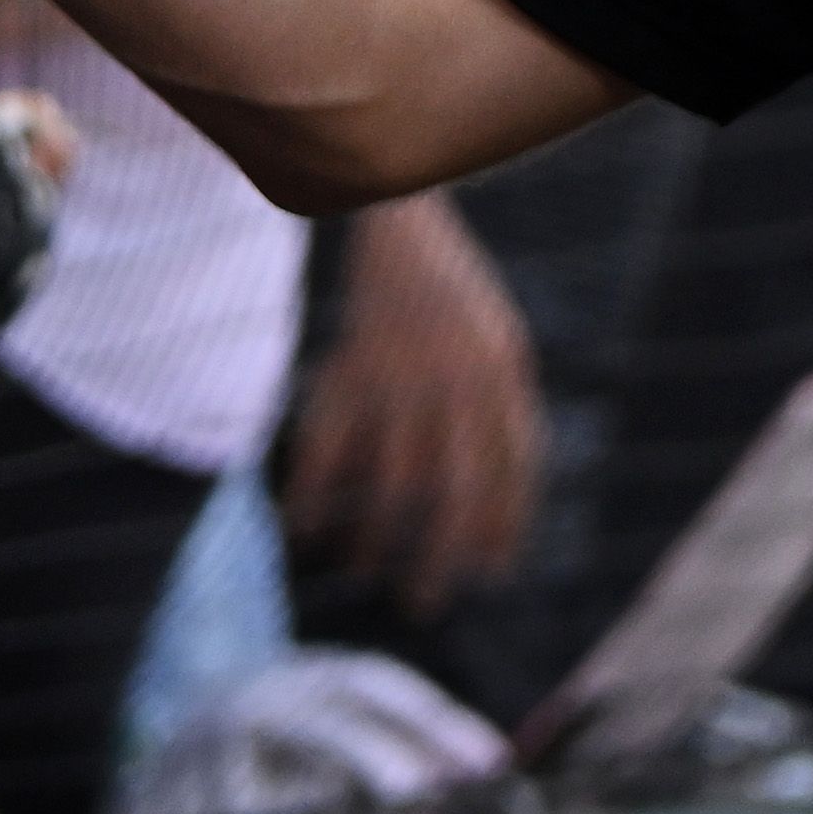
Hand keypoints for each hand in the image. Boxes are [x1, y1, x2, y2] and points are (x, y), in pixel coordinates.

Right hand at [278, 194, 543, 614]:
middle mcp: (456, 376)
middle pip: (452, 488)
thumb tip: (501, 503)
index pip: (511, 469)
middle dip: (438, 555)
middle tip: (423, 603)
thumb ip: (502, 411)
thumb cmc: (455, 290)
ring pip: (387, 474)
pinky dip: (311, 485)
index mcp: (503, 370)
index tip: (490, 575)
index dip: (503, 527)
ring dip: (372, 532)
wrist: (397, 210)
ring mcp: (399, 370)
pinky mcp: (347, 362)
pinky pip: (327, 437)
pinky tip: (301, 524)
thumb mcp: (499, 340)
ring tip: (362, 570)